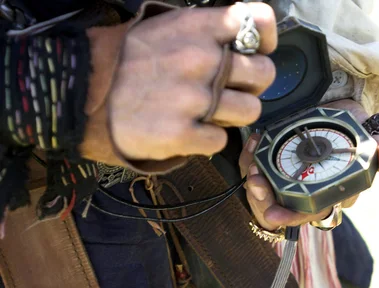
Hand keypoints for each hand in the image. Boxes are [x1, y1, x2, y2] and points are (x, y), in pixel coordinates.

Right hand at [82, 3, 276, 164]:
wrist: (80, 94)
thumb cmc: (125, 62)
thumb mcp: (164, 28)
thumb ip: (205, 32)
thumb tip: (243, 42)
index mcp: (197, 28)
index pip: (259, 22)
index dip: (265, 39)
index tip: (257, 51)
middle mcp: (201, 60)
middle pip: (264, 74)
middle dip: (251, 84)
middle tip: (229, 90)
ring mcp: (193, 99)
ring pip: (251, 110)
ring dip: (233, 115)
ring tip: (207, 113)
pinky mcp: (182, 134)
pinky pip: (221, 141)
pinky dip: (208, 140)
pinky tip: (188, 130)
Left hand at [239, 99, 378, 230]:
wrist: (341, 113)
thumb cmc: (357, 132)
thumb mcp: (372, 138)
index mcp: (328, 193)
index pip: (308, 213)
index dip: (290, 217)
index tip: (275, 215)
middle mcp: (305, 190)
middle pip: (277, 206)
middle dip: (262, 200)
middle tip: (257, 184)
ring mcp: (286, 177)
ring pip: (262, 190)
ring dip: (254, 179)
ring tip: (254, 166)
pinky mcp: (272, 161)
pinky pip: (255, 166)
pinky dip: (251, 156)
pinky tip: (255, 141)